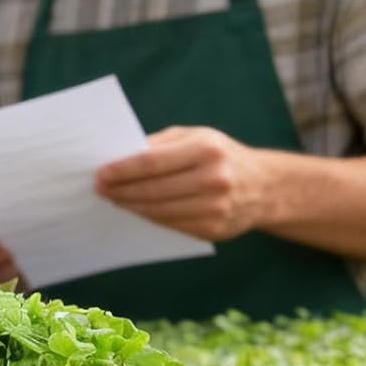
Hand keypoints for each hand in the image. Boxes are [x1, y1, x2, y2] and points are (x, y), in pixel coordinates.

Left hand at [95, 126, 273, 240]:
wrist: (265, 186)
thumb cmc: (221, 155)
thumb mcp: (196, 136)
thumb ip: (160, 144)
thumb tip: (120, 155)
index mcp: (207, 150)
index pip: (152, 162)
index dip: (122, 170)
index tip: (101, 173)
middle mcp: (214, 179)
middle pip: (153, 189)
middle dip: (120, 190)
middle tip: (99, 189)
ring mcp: (215, 207)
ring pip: (158, 211)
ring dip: (130, 206)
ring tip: (114, 199)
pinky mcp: (213, 229)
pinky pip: (171, 224)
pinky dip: (149, 217)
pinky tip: (136, 210)